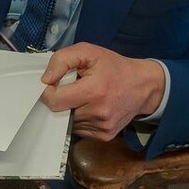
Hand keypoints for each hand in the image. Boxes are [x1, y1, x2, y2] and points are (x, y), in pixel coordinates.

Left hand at [39, 43, 165, 140]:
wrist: (144, 86)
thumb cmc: (114, 67)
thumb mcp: (89, 52)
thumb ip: (62, 60)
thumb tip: (45, 80)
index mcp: (94, 90)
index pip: (55, 100)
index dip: (49, 91)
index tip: (55, 84)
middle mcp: (99, 113)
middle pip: (60, 112)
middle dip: (60, 100)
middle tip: (71, 89)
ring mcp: (102, 127)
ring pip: (68, 123)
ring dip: (69, 111)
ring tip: (83, 97)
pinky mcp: (105, 136)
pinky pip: (79, 130)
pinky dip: (79, 119)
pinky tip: (89, 108)